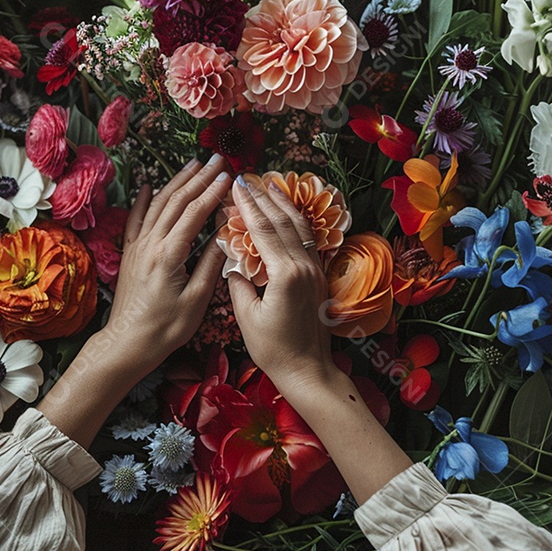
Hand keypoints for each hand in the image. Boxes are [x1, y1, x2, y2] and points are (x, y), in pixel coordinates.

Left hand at [98, 155, 230, 382]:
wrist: (126, 344)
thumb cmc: (165, 329)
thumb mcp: (196, 301)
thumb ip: (210, 266)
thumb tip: (226, 238)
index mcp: (169, 254)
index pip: (194, 213)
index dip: (213, 192)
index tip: (229, 176)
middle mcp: (151, 244)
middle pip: (176, 201)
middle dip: (198, 178)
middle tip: (217, 160)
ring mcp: (137, 247)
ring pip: (158, 205)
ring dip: (177, 182)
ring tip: (193, 165)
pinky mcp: (130, 254)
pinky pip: (136, 220)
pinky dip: (144, 201)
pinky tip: (150, 186)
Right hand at [226, 177, 335, 395]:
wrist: (308, 371)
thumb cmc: (274, 350)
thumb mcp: (247, 318)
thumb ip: (239, 283)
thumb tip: (233, 260)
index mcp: (285, 274)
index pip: (263, 230)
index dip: (247, 206)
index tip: (235, 186)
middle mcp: (304, 266)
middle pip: (281, 222)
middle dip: (263, 198)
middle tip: (246, 179)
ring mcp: (315, 269)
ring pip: (298, 227)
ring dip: (282, 204)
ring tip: (269, 185)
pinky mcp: (318, 276)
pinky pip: (306, 240)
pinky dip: (294, 221)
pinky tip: (286, 213)